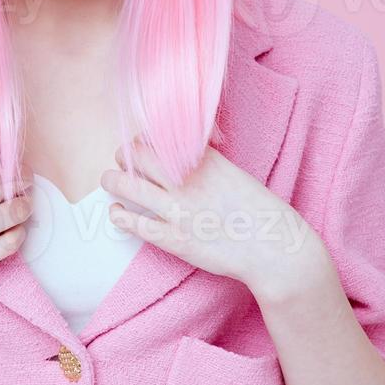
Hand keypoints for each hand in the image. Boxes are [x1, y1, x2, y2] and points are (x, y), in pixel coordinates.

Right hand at [0, 167, 31, 313]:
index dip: (8, 163)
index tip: (15, 163)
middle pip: (5, 187)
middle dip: (21, 183)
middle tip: (26, 182)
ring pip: (10, 215)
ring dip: (23, 207)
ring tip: (25, 204)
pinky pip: (4, 246)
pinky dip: (16, 235)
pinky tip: (16, 231)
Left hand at [100, 138, 327, 293]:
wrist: (274, 247)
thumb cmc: (259, 210)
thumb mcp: (234, 172)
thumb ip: (205, 161)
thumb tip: (183, 154)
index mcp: (204, 159)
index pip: (159, 136)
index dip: (146, 140)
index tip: (146, 147)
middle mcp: (187, 180)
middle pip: (136, 154)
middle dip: (124, 156)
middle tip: (123, 162)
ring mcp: (179, 210)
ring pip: (128, 184)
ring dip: (112, 180)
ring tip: (109, 181)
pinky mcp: (176, 240)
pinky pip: (136, 223)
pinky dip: (120, 216)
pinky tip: (117, 213)